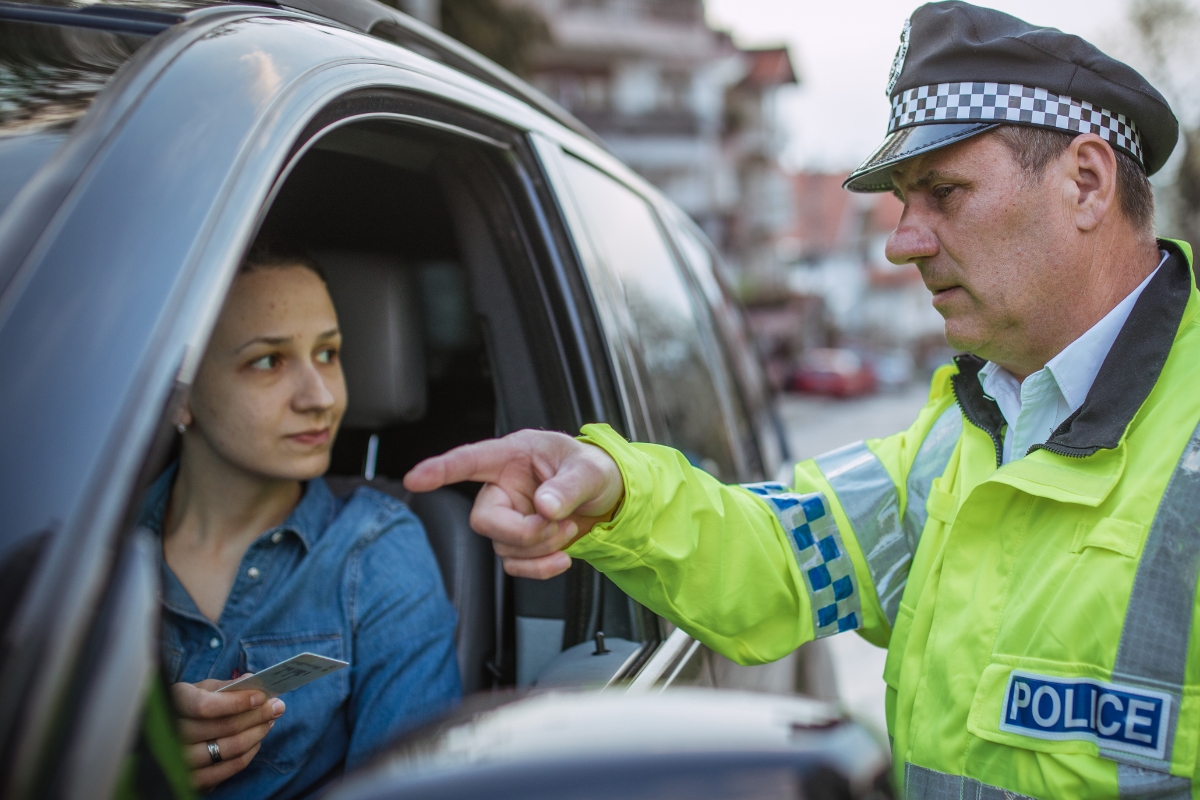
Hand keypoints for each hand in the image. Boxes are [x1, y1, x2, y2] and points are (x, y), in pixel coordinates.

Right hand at [170, 679, 285, 790]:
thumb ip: (227, 687)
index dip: (236, 702)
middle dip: (256, 716)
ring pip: (229, 749)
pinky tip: (256, 741)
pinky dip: (249, 753)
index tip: (262, 697)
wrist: (172, 732)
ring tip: (269, 721)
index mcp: (174, 702)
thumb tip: (253, 681)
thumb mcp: (203, 689)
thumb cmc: (193, 705)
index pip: (204, 706)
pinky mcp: (193, 779)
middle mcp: (171, 734)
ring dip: (256, 734)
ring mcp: (180, 760)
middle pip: (222, 727)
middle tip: (277, 707)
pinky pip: (228, 768)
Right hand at [403, 430, 623, 578]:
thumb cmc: (594, 470)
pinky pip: (515, 565)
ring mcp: (509, 516)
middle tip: (558, 526)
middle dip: (522, 532)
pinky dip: (539, 568)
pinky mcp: (518, 542)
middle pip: (484, 519)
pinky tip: (562, 557)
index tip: (415, 479)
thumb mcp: (590, 471)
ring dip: (540, 548)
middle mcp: (503, 486)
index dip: (440, 469)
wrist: (611, 497)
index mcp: (513, 455)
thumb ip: (568, 487)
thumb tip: (544, 507)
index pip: (470, 460)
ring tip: (569, 528)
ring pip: (503, 546)